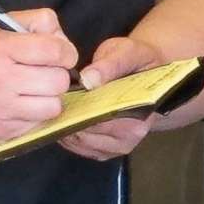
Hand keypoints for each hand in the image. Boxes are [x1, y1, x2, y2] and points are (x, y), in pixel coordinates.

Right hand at [0, 10, 77, 143]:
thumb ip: (36, 22)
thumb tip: (64, 41)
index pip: (55, 50)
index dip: (65, 52)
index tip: (60, 55)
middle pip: (59, 81)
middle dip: (56, 75)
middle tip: (42, 73)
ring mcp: (0, 109)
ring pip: (54, 106)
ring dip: (49, 98)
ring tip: (33, 90)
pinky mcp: (2, 131)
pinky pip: (39, 123)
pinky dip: (35, 114)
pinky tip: (20, 105)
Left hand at [57, 33, 163, 160]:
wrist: (146, 71)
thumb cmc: (136, 61)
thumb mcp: (126, 53)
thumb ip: (109, 65)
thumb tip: (88, 80)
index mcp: (140, 114)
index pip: (102, 120)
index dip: (79, 110)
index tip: (63, 97)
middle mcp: (131, 136)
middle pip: (88, 135)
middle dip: (69, 118)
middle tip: (57, 100)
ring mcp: (118, 146)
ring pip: (79, 144)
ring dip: (65, 127)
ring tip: (60, 106)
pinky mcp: (106, 150)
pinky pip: (79, 148)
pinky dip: (67, 134)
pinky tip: (65, 116)